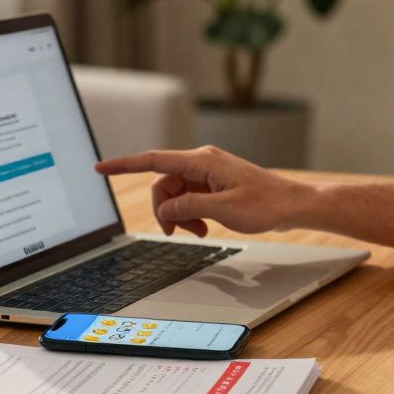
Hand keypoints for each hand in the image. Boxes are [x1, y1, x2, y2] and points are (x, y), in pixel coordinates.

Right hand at [94, 146, 312, 236]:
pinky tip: (205, 227)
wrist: (292, 205)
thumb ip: (189, 207)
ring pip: (175, 193)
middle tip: (178, 232)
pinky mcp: (214, 184)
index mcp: (202, 161)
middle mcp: (202, 162)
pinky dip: (191, 214)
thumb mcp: (223, 210)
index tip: (101, 168)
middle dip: (164, 209)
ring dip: (180, 215)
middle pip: (163, 184)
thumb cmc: (266, 204)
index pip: (154, 161)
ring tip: (199, 232)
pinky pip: (190, 198)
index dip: (124, 165)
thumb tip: (166, 208)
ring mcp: (208, 173)